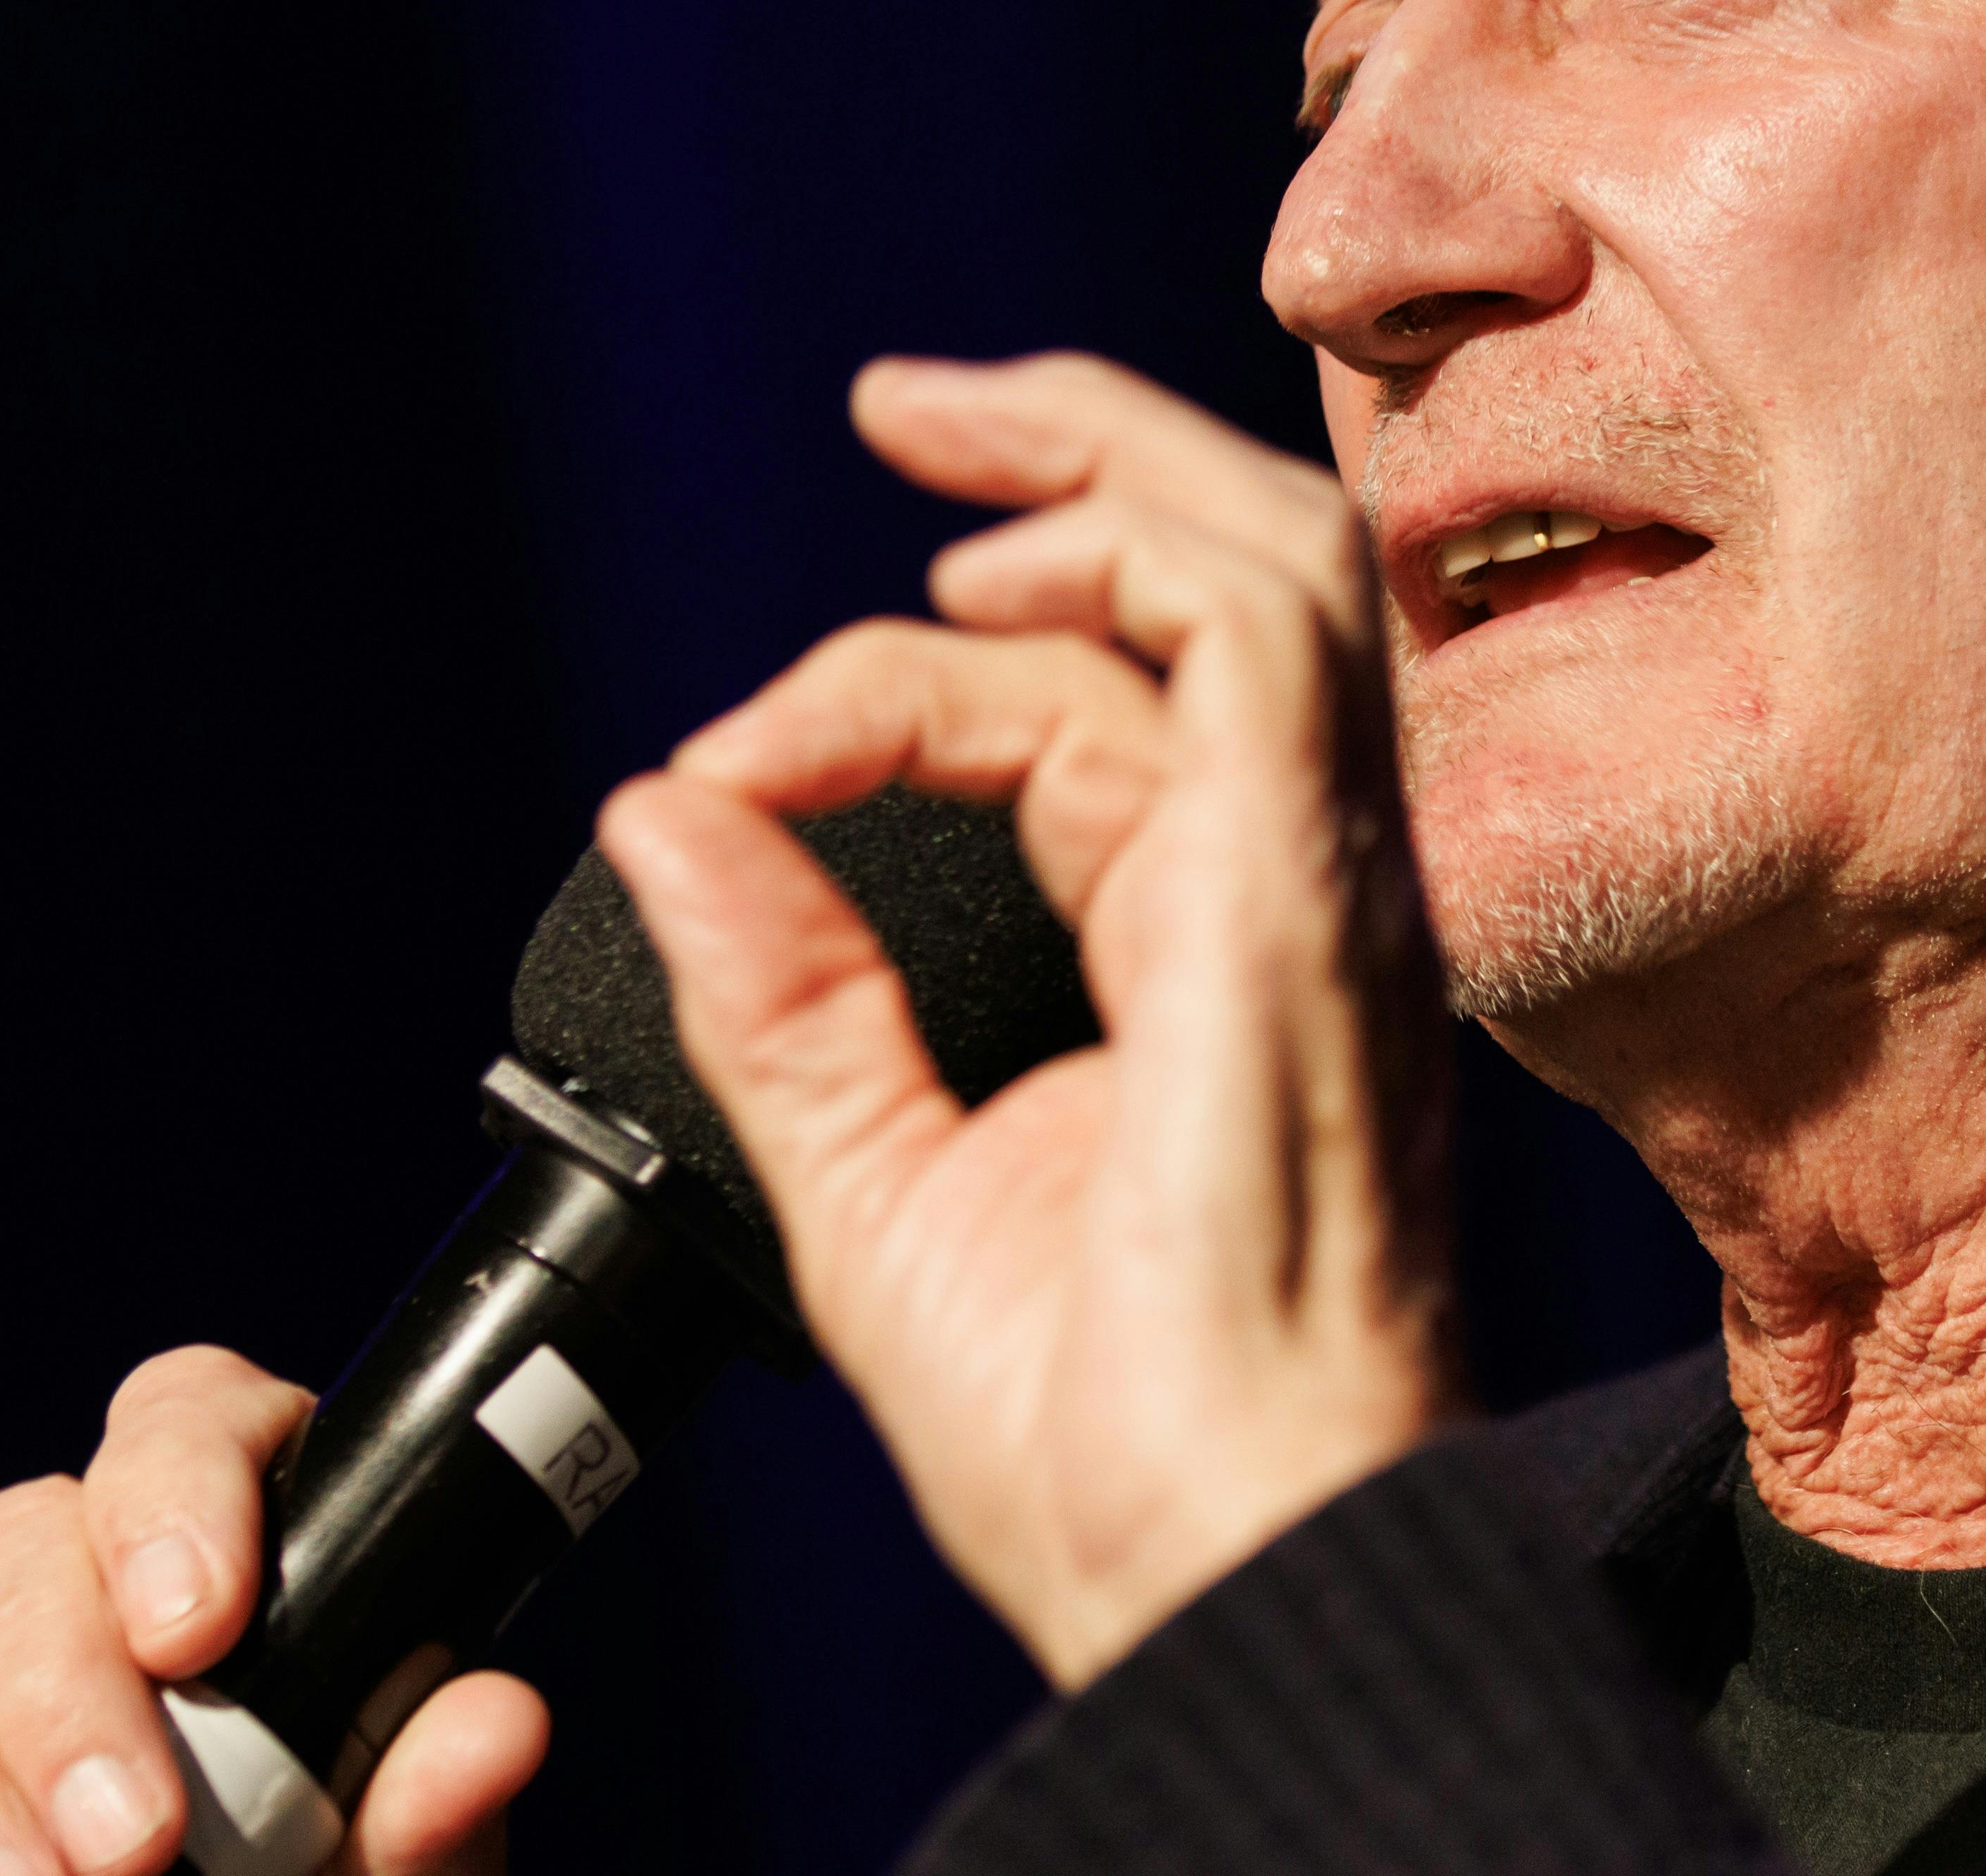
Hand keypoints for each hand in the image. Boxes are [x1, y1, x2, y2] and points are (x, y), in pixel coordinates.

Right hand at [0, 1348, 548, 1875]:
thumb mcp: (406, 1865)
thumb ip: (438, 1798)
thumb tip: (499, 1722)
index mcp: (238, 1548)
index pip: (179, 1423)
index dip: (177, 1493)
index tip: (204, 1626)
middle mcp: (81, 1597)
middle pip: (19, 1547)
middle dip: (67, 1691)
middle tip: (136, 1841)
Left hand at [596, 352, 1462, 1689]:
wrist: (1211, 1575)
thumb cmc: (1097, 1441)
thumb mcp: (873, 1184)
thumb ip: (782, 993)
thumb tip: (663, 811)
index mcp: (1213, 953)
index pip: (1098, 722)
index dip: (907, 688)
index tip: (737, 761)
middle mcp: (1293, 894)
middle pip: (1229, 584)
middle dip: (1073, 460)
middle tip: (907, 409)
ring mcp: (1323, 891)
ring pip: (1270, 572)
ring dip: (1102, 467)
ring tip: (938, 430)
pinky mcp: (1304, 903)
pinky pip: (1264, 650)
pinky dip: (1124, 569)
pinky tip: (972, 596)